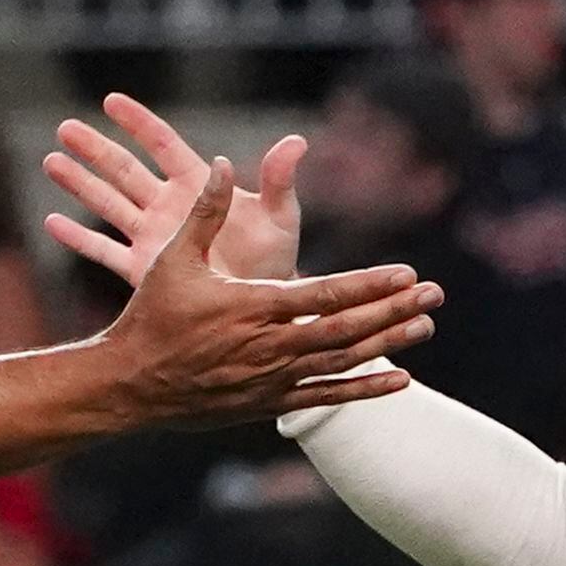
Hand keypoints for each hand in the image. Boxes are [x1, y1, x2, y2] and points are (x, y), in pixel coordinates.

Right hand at [46, 93, 306, 284]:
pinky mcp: (144, 269)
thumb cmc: (276, 259)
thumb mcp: (281, 217)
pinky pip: (104, 251)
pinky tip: (52, 222)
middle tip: (65, 128)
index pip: (163, 145)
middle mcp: (169, 207)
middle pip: (124, 171)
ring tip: (50, 162)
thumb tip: (296, 142)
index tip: (111, 101)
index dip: (138, 123)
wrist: (262, 309)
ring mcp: (153, 238)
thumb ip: (280, 180)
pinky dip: (79, 238)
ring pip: (108, 204)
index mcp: (198, 187)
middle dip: (96, 150)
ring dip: (80, 184)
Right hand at [97, 165, 437, 427]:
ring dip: (388, 345)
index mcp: (253, 308)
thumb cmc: (151, 317)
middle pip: (346, 329)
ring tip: (425, 327)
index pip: (326, 295)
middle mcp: (270, 347)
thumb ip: (202, 213)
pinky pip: (326, 396)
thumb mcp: (172, 260)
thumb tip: (218, 163)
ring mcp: (271, 379)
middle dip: (394, 311)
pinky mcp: (267, 402)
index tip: (406, 273)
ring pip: (343, 362)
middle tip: (434, 295)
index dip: (370, 285)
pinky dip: (365, 390)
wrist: (130, 385)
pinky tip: (400, 381)